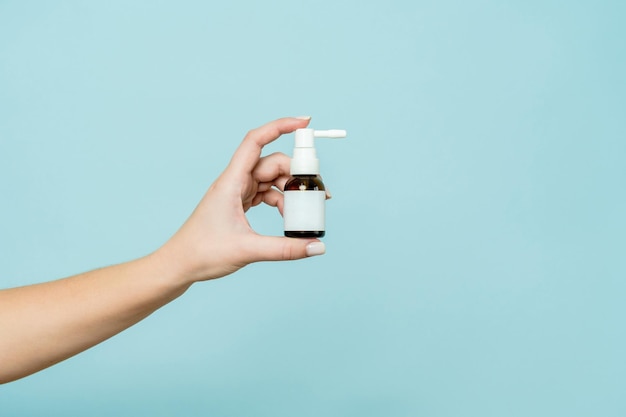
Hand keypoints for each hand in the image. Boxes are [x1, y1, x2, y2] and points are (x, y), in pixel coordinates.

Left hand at [158, 117, 325, 282]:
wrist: (180, 265)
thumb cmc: (202, 253)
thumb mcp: (248, 250)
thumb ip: (285, 248)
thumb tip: (316, 246)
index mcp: (231, 181)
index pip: (256, 141)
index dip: (280, 126)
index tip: (304, 121)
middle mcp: (234, 181)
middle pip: (272, 163)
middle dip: (297, 173)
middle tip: (319, 191)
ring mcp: (237, 192)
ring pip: (271, 179)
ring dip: (290, 190)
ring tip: (305, 210)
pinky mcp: (239, 204)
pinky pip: (266, 193)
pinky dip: (281, 202)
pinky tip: (289, 217)